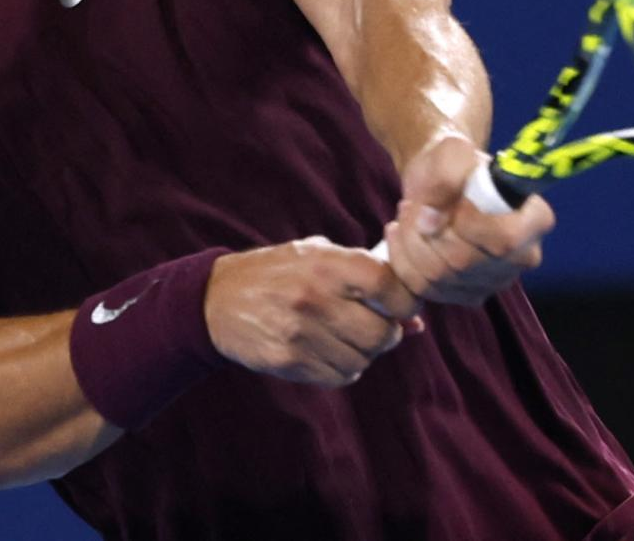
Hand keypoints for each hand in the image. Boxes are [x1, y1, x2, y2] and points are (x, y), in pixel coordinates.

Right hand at [204, 237, 422, 386]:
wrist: (216, 299)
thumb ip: (367, 279)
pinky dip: (341, 369)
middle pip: (383, 334)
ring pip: (363, 361)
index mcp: (327, 263)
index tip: (399, 305)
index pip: (391, 288)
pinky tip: (325, 350)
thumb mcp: (319, 257)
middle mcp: (315, 297)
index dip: (405, 301)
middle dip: (386, 334)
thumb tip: (417, 322)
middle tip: (372, 326)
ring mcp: (300, 333)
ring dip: (362, 354)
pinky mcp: (287, 361)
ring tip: (342, 336)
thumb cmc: (278, 272)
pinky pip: (338, 376)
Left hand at [383, 134, 554, 304]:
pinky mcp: (467, 294)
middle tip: (412, 204)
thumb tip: (431, 223)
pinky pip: (424, 289)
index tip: (451, 202)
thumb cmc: (454, 162)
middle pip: (464, 261)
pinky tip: (401, 234)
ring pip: (439, 277)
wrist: (439, 182)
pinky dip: (402, 259)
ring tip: (407, 215)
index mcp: (535, 220)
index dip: (469, 224)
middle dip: (426, 231)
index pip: (506, 239)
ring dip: (410, 242)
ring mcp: (495, 281)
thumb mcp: (451, 151)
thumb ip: (445, 177)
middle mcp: (523, 257)